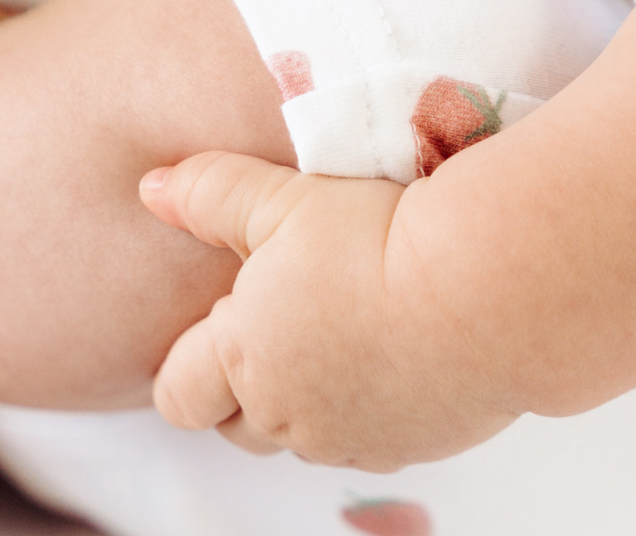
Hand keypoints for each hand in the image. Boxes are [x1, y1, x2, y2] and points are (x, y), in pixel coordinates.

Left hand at [139, 152, 517, 470]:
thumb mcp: (278, 198)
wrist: (484, 290)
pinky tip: (387, 350)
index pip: (179, 395)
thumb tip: (150, 188)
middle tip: (269, 321)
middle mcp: (290, 418)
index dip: (183, 364)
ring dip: (303, 397)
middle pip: (236, 425)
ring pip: (303, 435)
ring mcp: (353, 442)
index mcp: (244, 361)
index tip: (210, 321)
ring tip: (331, 330)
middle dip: (238, 385)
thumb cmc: (374, 238)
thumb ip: (208, 194)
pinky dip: (364, 406)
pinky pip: (367, 439)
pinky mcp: (413, 447)